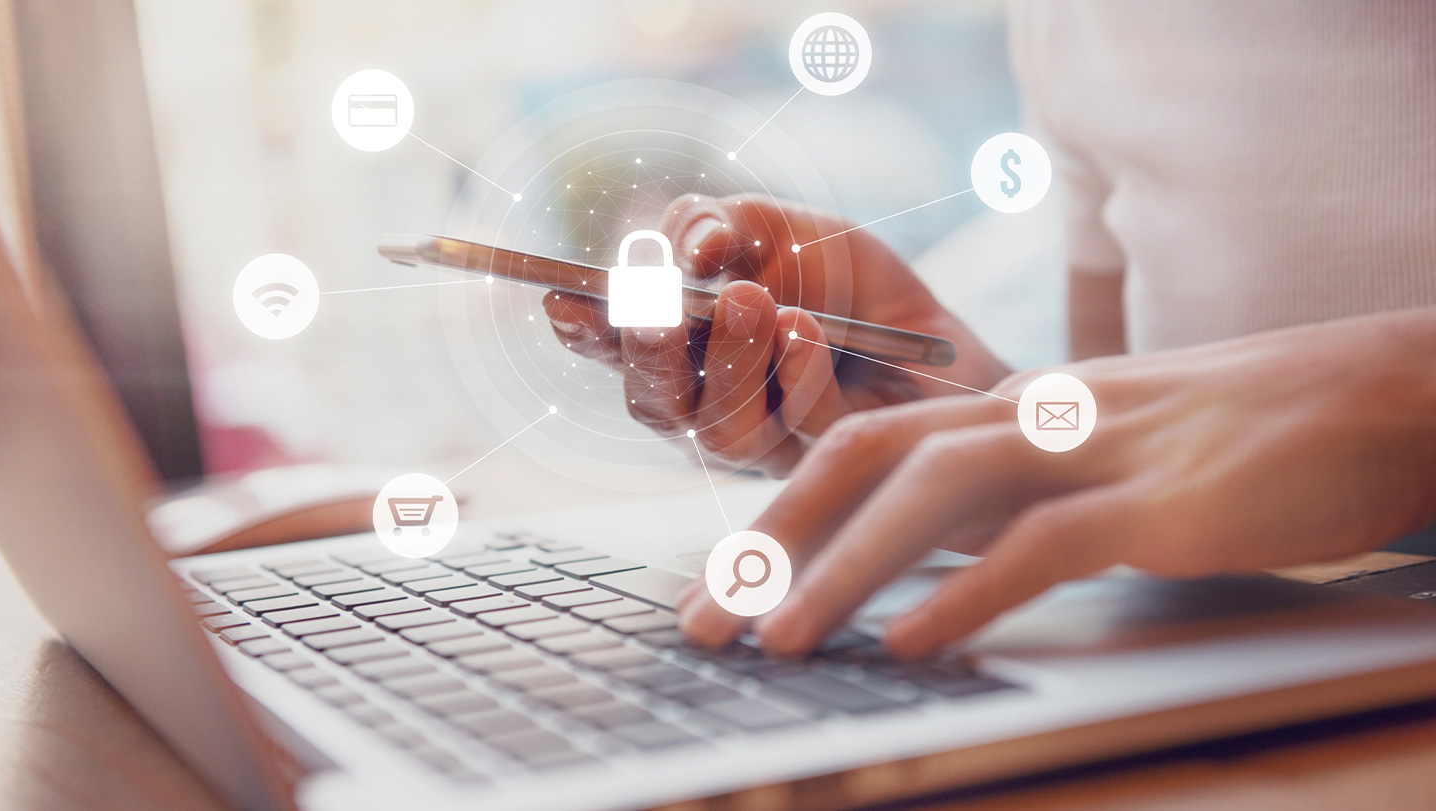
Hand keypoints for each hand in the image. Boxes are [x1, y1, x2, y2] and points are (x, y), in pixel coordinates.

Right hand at [542, 195, 1006, 474]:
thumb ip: (721, 227)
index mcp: (683, 349)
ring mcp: (765, 444)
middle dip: (648, 353)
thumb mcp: (781, 228)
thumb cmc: (849, 285)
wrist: (938, 337)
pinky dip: (797, 374)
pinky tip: (804, 332)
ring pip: (719, 429)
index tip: (561, 299)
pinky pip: (799, 428)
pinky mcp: (826, 462)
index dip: (585, 329)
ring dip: (730, 361)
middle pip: (653, 403)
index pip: (616, 346)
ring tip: (754, 302)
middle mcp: (708, 405)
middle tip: (661, 306)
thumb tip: (683, 248)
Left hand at [678, 309, 1435, 656]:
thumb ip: (1012, 496)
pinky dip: (973, 590)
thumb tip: (921, 564)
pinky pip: (1049, 540)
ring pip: (938, 491)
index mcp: (1011, 409)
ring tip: (781, 643)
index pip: (860, 445)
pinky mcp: (1167, 496)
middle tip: (701, 625)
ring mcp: (1099, 448)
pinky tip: (917, 644)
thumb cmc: (1235, 439)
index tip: (717, 585)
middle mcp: (1035, 416)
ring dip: (847, 568)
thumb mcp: (1099, 456)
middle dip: (769, 540)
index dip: (774, 512)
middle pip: (865, 456)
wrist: (1379, 395)